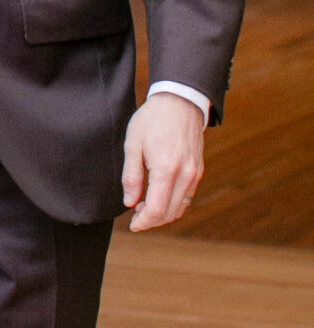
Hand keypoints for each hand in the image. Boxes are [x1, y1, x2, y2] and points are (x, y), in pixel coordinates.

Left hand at [121, 91, 204, 230]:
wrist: (180, 101)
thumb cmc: (152, 120)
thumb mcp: (132, 144)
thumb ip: (131, 176)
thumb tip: (129, 202)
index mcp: (166, 169)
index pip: (156, 209)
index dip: (143, 222)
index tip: (132, 225)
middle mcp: (185, 175)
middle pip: (169, 213)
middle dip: (151, 220)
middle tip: (135, 216)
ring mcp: (195, 173)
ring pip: (180, 207)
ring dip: (162, 214)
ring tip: (144, 206)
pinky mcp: (199, 170)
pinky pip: (187, 196)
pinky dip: (173, 204)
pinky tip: (158, 196)